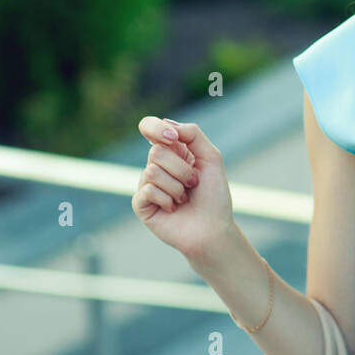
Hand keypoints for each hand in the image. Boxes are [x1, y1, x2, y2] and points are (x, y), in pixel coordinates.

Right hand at [132, 116, 234, 260]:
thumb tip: (167, 124)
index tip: (172, 137)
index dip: (155, 128)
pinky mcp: (141, 204)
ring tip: (184, 197)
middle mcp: (156, 165)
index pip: (150, 127)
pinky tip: (174, 209)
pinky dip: (168, 199)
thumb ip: (193, 134)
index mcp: (172, 151)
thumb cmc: (214, 195)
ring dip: (177, 186)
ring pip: (152, 171)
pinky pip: (148, 190)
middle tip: (193, 183)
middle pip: (156, 151)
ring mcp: (146, 185)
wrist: (213, 229)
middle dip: (182, 169)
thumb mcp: (211, 158)